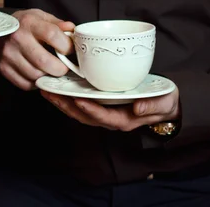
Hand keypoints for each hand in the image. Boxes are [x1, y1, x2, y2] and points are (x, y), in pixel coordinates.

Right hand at [0, 9, 75, 90]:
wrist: (2, 28)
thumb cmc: (26, 23)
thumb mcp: (42, 17)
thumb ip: (59, 25)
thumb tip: (72, 31)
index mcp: (29, 22)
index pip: (52, 35)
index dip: (66, 46)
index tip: (70, 51)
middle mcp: (16, 38)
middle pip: (44, 61)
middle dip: (60, 69)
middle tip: (63, 67)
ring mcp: (8, 54)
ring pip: (35, 75)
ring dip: (47, 76)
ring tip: (50, 69)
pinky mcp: (3, 67)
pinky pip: (25, 84)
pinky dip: (35, 83)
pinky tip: (37, 73)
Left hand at [41, 88, 180, 131]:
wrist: (164, 103)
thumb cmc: (163, 101)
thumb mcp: (164, 102)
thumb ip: (153, 106)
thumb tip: (138, 109)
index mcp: (124, 120)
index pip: (103, 117)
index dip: (89, 110)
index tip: (77, 99)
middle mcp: (110, 119)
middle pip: (83, 116)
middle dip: (65, 105)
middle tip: (50, 93)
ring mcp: (103, 113)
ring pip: (77, 111)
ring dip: (61, 102)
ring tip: (46, 90)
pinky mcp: (99, 105)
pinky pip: (79, 104)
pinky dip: (66, 97)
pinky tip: (55, 88)